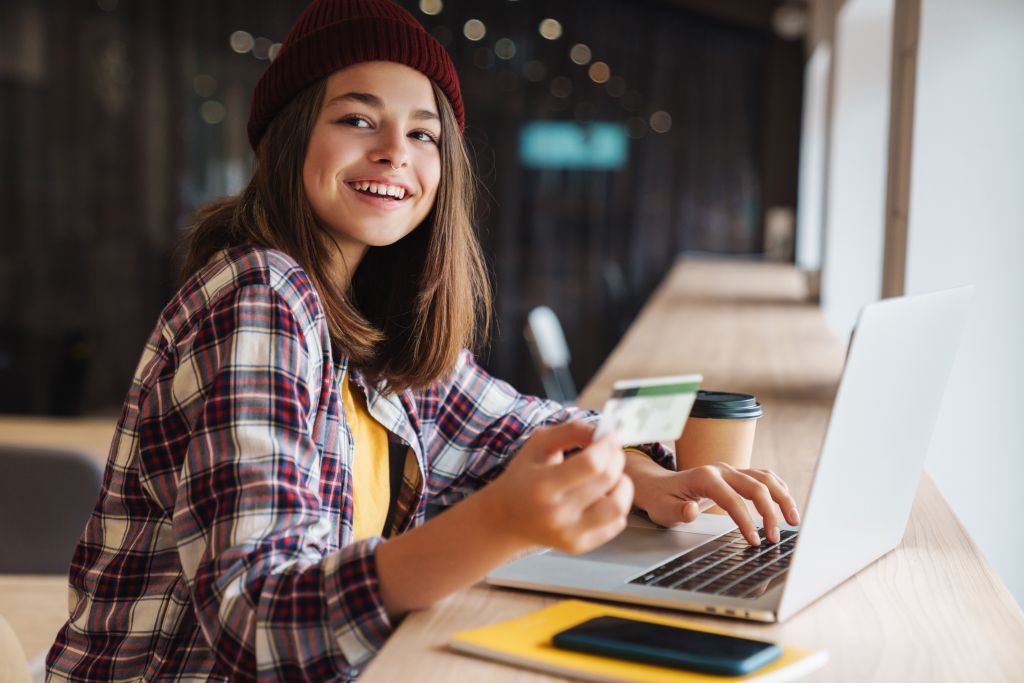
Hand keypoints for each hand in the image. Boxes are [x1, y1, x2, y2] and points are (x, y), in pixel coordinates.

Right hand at [481, 422, 633, 553]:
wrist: (505, 518)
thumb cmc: (523, 476)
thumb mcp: (538, 444)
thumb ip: (571, 430)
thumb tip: (604, 432)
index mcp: (542, 485)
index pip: (591, 464)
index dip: (607, 446)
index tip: (609, 436)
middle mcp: (556, 514)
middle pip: (607, 480)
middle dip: (616, 458)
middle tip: (611, 451)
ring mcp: (569, 534)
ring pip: (618, 507)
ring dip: (623, 485)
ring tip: (610, 477)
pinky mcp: (579, 546)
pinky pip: (616, 524)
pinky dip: (616, 505)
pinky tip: (602, 496)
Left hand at [628, 456, 799, 545]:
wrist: (658, 484)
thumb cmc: (661, 498)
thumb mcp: (662, 510)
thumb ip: (678, 512)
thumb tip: (691, 512)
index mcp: (705, 477)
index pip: (733, 499)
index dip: (746, 521)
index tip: (755, 541)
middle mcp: (721, 469)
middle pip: (756, 485)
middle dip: (770, 512)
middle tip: (775, 537)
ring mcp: (730, 470)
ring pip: (765, 477)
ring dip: (782, 498)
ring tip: (793, 520)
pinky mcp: (736, 475)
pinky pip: (763, 477)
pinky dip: (778, 490)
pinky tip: (786, 505)